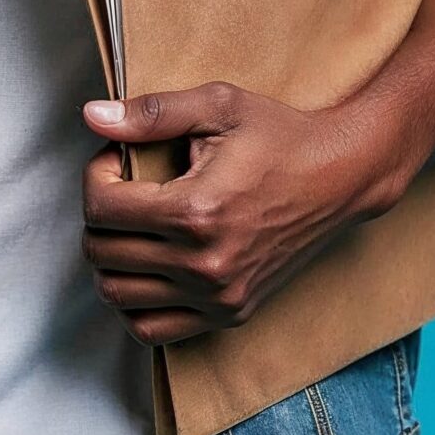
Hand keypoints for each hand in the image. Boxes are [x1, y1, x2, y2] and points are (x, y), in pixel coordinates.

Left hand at [78, 82, 400, 345]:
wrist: (343, 176)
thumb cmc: (281, 136)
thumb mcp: (219, 105)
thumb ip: (152, 113)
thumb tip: (92, 116)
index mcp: (196, 212)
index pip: (101, 208)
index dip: (96, 176)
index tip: (116, 160)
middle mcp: (204, 264)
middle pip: (102, 252)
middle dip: (99, 214)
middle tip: (124, 187)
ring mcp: (217, 296)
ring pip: (117, 295)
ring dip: (111, 258)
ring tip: (134, 225)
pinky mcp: (230, 313)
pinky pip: (152, 329)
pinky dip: (135, 301)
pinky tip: (147, 265)